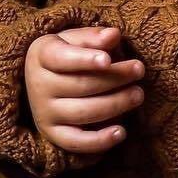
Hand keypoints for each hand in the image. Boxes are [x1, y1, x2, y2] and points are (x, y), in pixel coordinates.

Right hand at [24, 25, 145, 156]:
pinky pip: (76, 142)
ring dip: (115, 105)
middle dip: (113, 78)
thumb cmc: (66, 56)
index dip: (84, 59)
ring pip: (83, 112)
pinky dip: (99, 140)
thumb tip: (113, 35)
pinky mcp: (53, 134)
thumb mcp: (74, 40)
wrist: (41, 81)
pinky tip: (121, 132)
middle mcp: (39, 86)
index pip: (62, 58)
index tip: (108, 59)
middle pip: (80, 85)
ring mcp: (45, 112)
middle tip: (139, 70)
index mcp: (41, 56)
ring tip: (138, 95)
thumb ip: (93, 37)